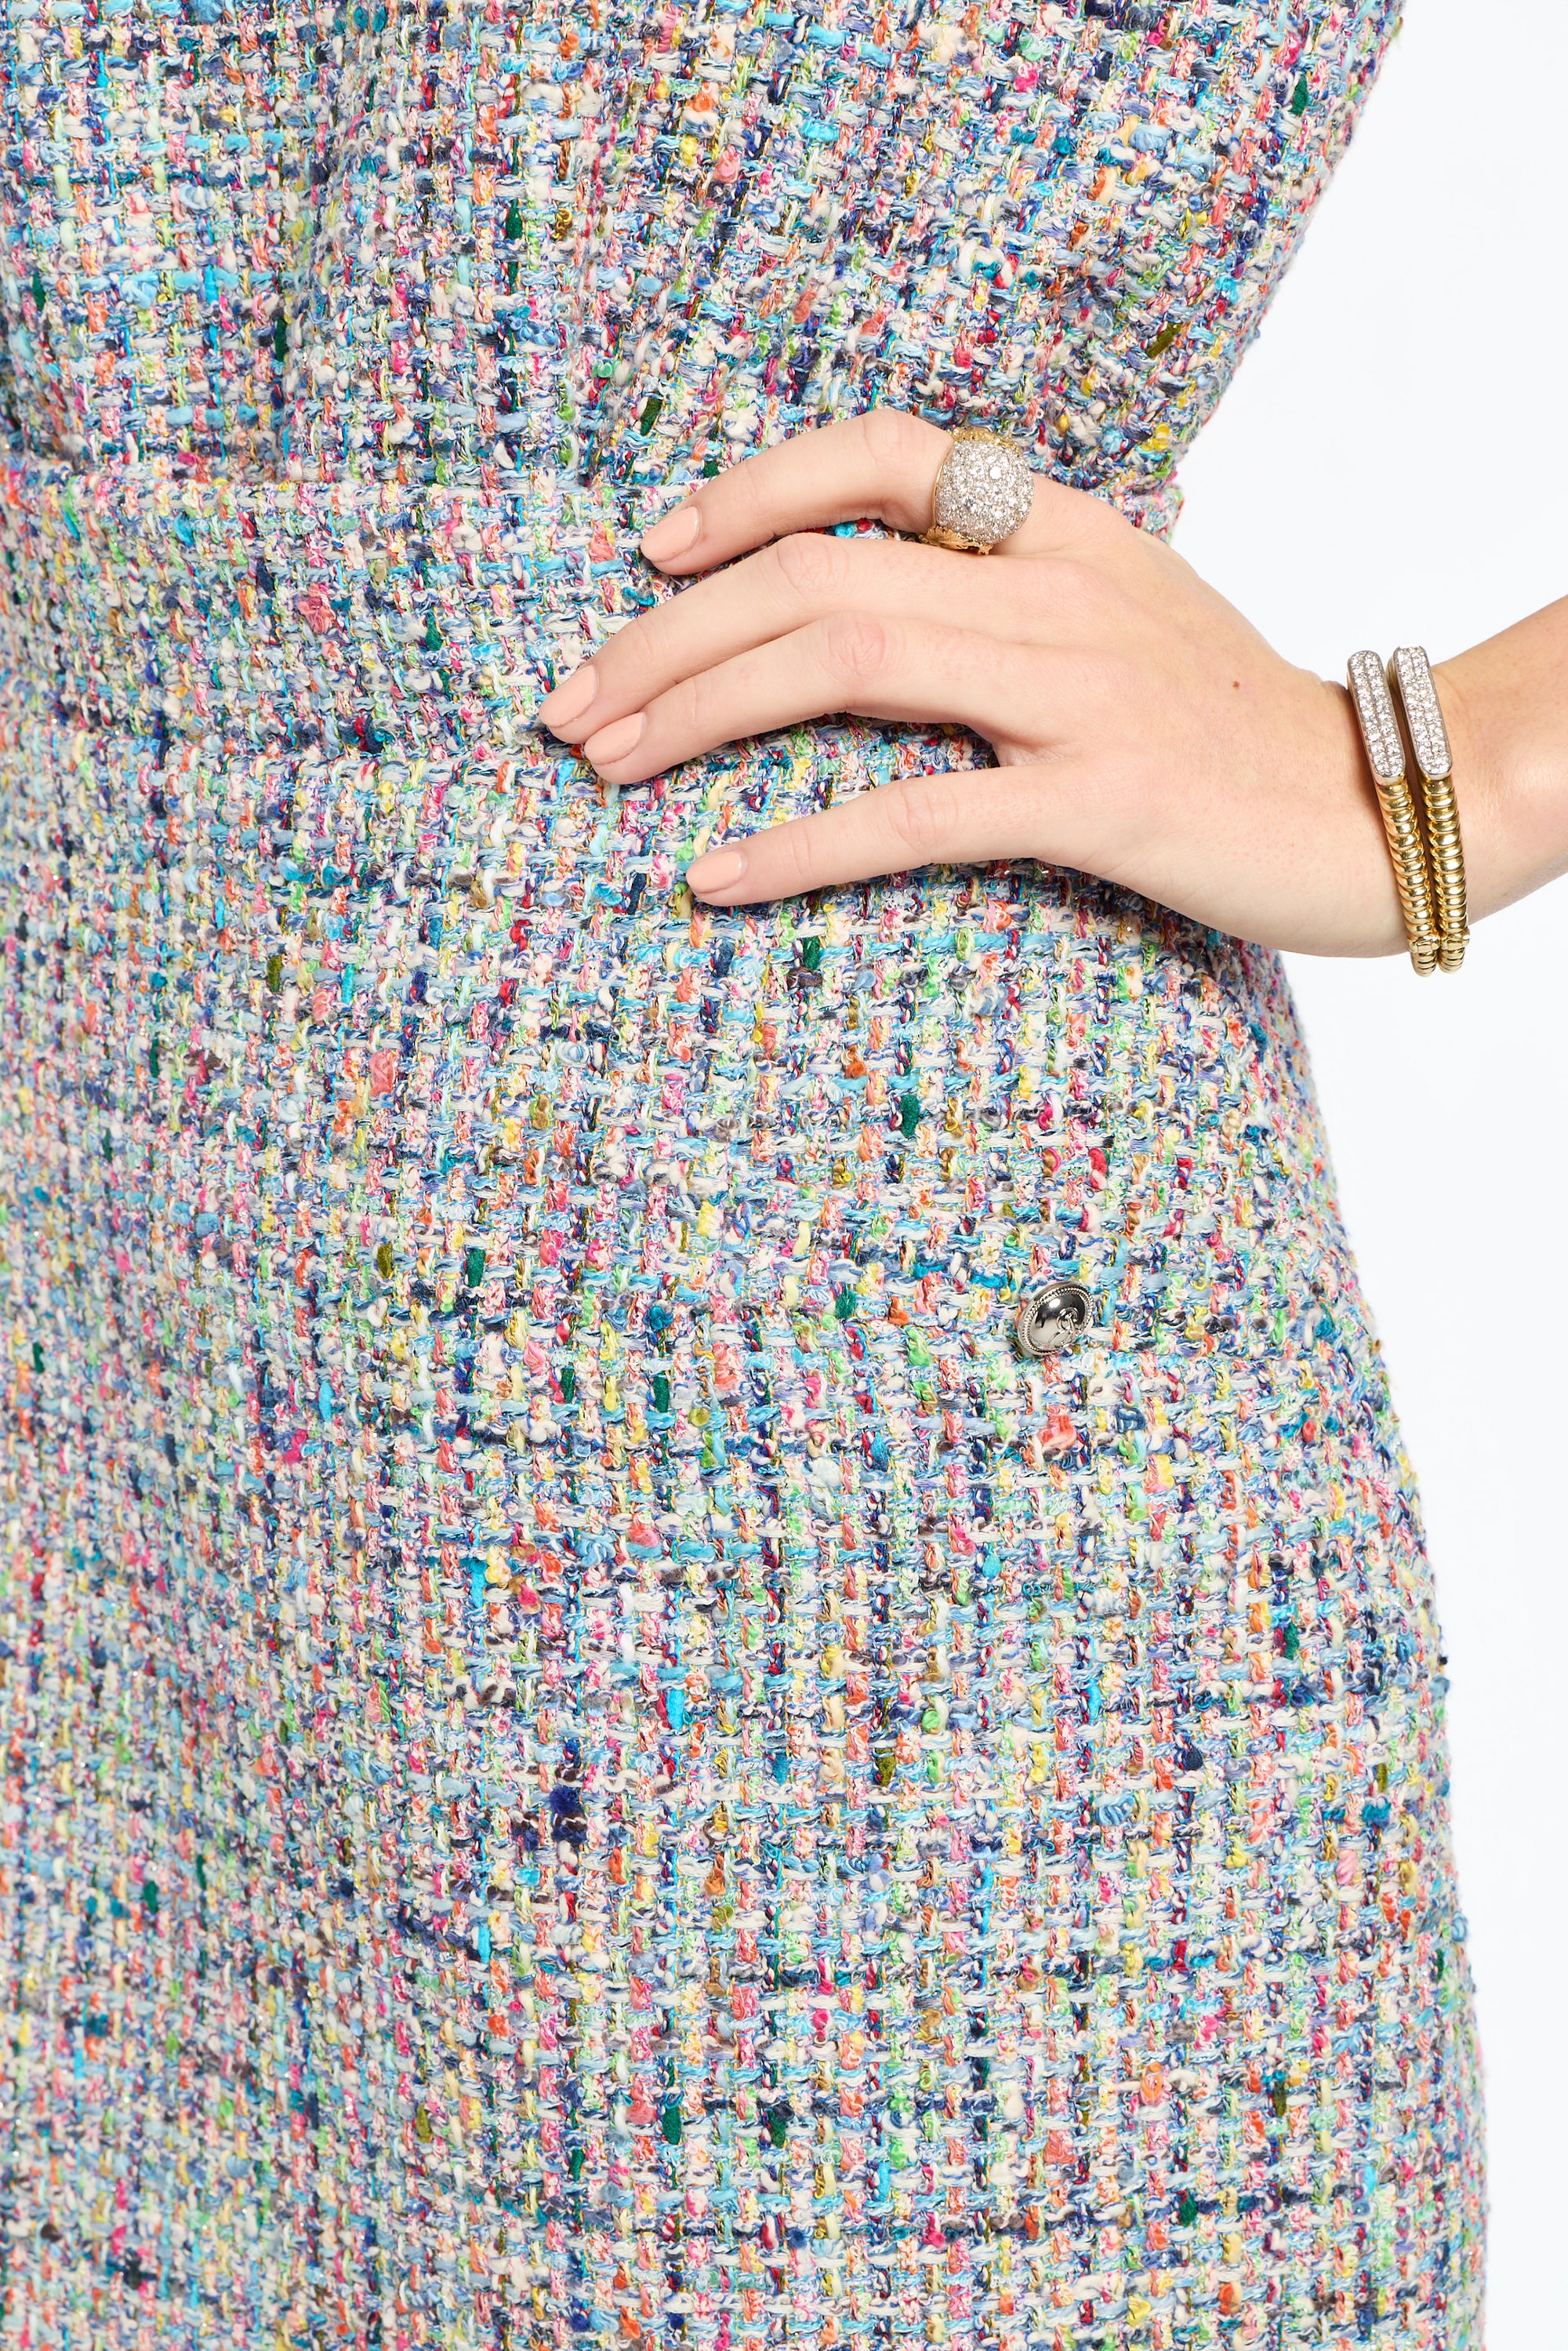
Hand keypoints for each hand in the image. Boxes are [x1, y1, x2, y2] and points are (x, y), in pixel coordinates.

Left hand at [537, 408, 1503, 954]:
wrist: (1373, 808)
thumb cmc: (1224, 726)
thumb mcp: (1118, 618)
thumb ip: (999, 591)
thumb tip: (845, 611)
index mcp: (1060, 527)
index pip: (877, 458)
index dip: (748, 492)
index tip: (653, 552)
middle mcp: (1058, 585)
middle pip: (818, 573)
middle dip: (670, 636)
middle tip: (573, 709)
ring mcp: (1079, 689)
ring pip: (846, 660)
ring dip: (700, 713)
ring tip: (607, 766)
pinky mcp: (1101, 801)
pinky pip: (920, 812)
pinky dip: (803, 843)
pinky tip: (718, 878)